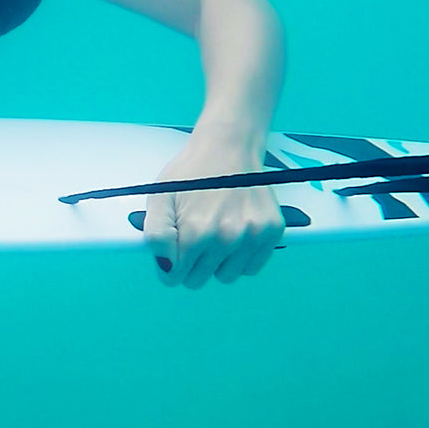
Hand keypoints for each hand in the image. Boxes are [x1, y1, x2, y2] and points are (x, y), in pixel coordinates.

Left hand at [141, 136, 283, 288]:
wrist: (228, 148)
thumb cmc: (191, 174)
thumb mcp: (159, 198)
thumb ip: (156, 236)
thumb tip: (167, 268)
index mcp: (197, 232)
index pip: (174, 276)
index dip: (168, 264)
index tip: (173, 247)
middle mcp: (228, 238)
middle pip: (198, 279)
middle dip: (190, 264)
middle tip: (193, 236)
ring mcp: (253, 235)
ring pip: (226, 276)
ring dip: (217, 263)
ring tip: (214, 233)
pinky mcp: (272, 231)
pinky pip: (250, 268)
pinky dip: (240, 258)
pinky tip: (234, 234)